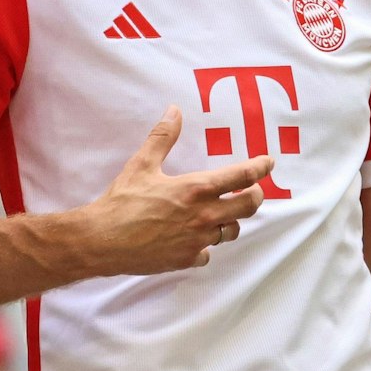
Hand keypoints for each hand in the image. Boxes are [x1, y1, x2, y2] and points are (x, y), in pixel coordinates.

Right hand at [77, 107, 271, 275]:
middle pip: (249, 206)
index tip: (268, 163)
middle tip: (252, 190)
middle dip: (255, 195)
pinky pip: (208, 252)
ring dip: (230, 220)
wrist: (103, 240)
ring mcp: (198, 240)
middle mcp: (203, 215)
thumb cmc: (122, 201)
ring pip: (231, 230)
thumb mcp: (141, 164)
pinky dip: (205, 245)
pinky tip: (192, 238)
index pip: (241, 176)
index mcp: (195, 188)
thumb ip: (163, 137)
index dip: (260, 168)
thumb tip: (175, 110)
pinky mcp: (187, 259)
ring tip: (221, 213)